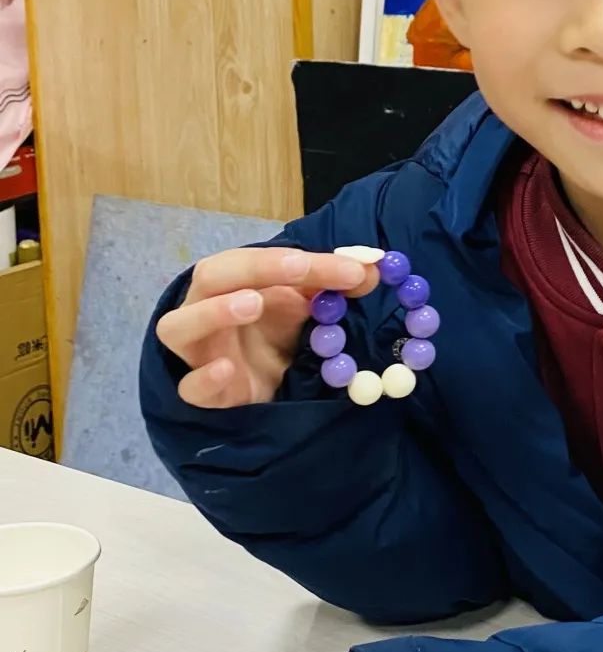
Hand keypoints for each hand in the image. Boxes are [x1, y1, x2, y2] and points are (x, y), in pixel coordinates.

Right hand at [156, 248, 378, 408]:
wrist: (256, 385)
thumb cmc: (273, 332)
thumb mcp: (305, 305)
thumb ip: (333, 283)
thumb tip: (373, 268)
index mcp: (233, 279)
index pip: (257, 259)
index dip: (300, 261)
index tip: (348, 270)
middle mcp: (206, 308)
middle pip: (213, 277)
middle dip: (257, 269)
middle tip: (299, 268)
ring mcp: (197, 351)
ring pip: (180, 326)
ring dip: (215, 312)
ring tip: (252, 304)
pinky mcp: (201, 392)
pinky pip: (190, 386)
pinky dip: (205, 378)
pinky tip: (227, 369)